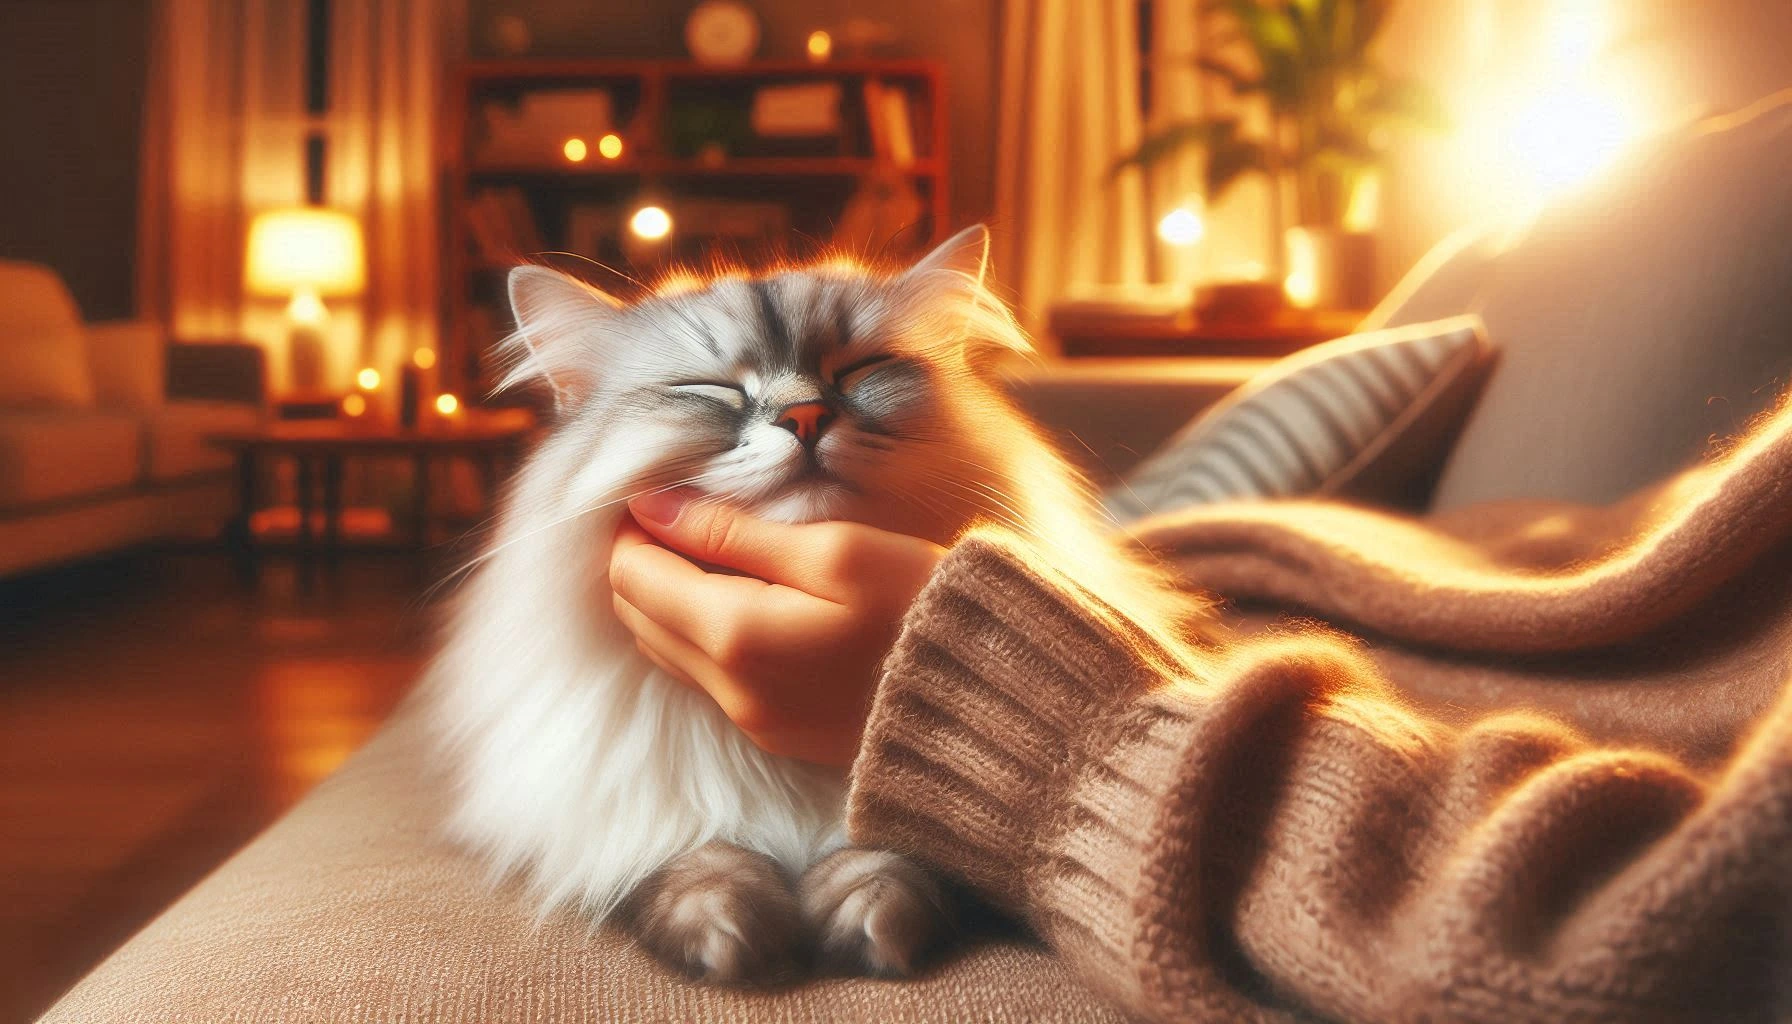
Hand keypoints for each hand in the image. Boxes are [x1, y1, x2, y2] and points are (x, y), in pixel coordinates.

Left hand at [609, 491, 945, 766]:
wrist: (990, 698)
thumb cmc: (922, 606)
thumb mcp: (834, 550)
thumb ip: (733, 532)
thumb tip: (653, 507)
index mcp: (736, 636)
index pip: (633, 576)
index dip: (635, 528)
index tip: (662, 494)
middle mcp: (730, 690)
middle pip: (638, 617)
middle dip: (645, 562)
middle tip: (684, 515)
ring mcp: (752, 722)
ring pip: (666, 651)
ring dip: (670, 600)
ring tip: (712, 551)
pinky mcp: (776, 736)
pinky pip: (707, 678)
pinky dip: (702, 633)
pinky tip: (742, 600)